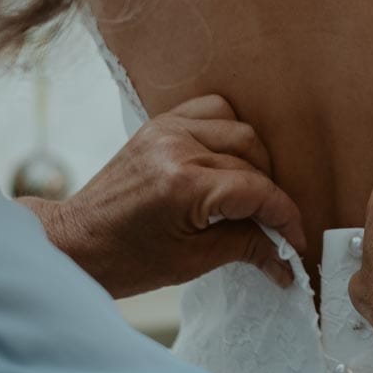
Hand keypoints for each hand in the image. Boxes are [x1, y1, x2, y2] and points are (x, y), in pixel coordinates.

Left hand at [28, 95, 305, 299]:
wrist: (76, 242)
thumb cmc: (126, 260)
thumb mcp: (193, 262)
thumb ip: (247, 247)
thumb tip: (286, 256)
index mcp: (185, 185)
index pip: (257, 191)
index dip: (285, 218)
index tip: (295, 243)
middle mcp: (178, 147)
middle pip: (254, 159)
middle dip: (270, 195)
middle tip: (272, 226)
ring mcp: (167, 130)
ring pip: (239, 130)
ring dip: (254, 162)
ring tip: (249, 195)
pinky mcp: (159, 125)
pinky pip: (212, 110)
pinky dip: (229, 132)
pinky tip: (228, 160)